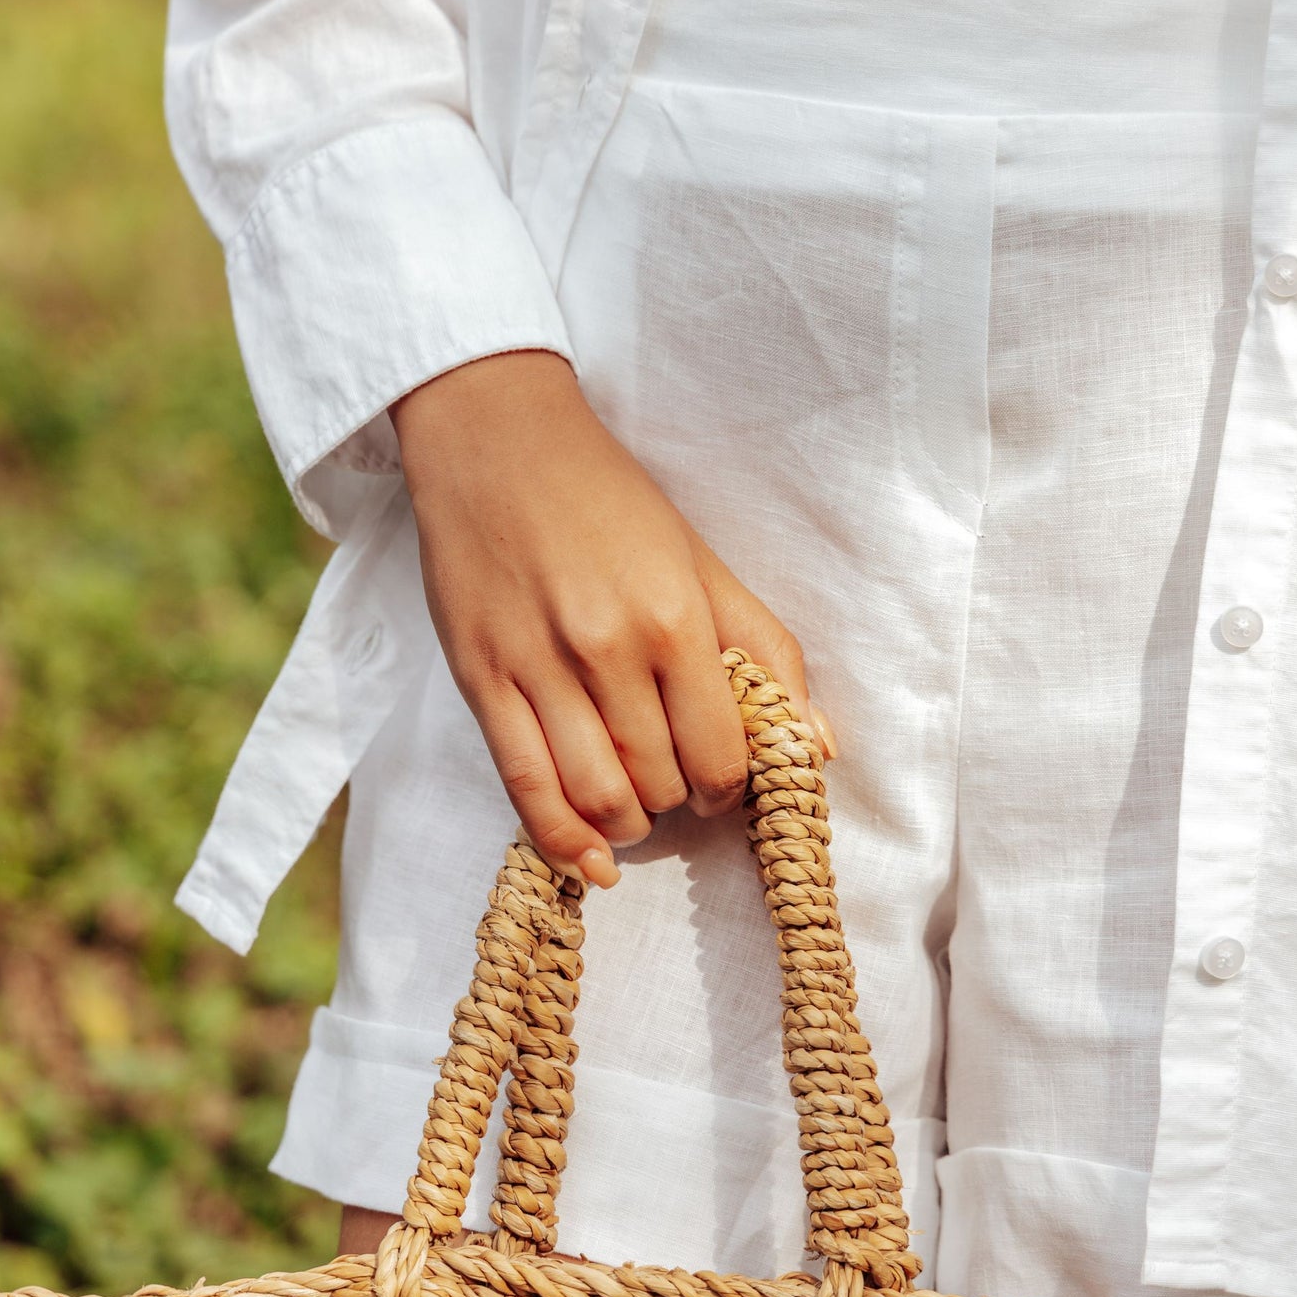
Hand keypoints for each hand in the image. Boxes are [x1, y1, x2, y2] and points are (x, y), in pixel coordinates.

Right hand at [392, 351, 822, 887]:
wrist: (495, 438)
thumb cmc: (606, 498)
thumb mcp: (701, 561)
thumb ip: (764, 652)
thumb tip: (815, 746)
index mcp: (675, 617)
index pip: (722, 754)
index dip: (732, 787)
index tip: (724, 778)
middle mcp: (609, 648)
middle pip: (662, 783)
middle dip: (679, 800)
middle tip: (676, 782)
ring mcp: (538, 666)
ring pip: (599, 797)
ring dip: (628, 821)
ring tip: (635, 802)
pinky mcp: (481, 678)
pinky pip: (526, 789)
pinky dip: (562, 840)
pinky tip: (589, 858)